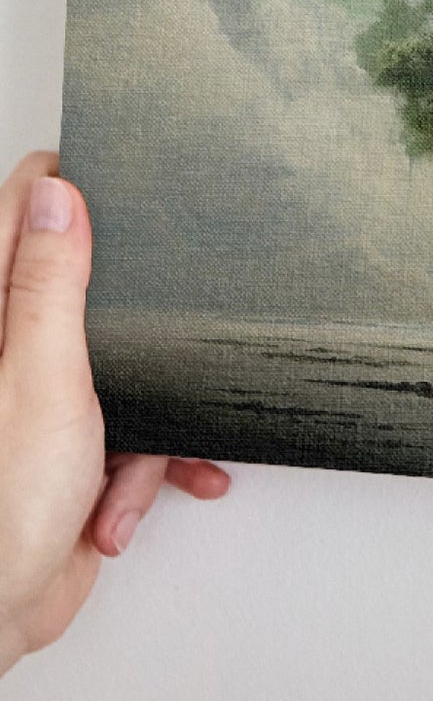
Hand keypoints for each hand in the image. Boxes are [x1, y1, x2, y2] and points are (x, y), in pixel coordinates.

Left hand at [0, 152, 229, 675]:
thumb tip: (58, 197)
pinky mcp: (71, 449)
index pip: (21, 215)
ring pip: (124, 368)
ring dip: (147, 424)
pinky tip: (128, 504)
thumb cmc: (1, 512)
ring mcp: (40, 404)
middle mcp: (11, 356)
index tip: (118, 189)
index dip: (68, 194)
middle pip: (84, 291)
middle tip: (149, 335)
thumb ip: (50, 287)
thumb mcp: (41, 380)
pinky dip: (144, 469)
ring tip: (130, 467)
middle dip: (137, 325)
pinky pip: (132, 433)